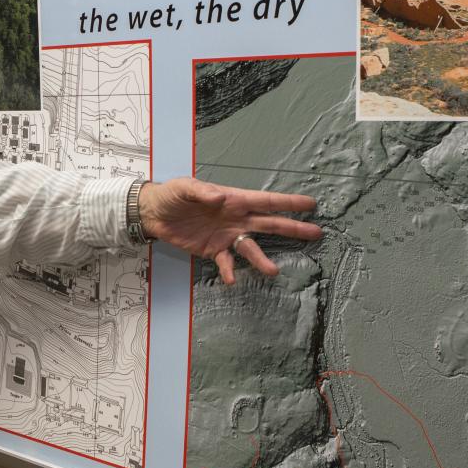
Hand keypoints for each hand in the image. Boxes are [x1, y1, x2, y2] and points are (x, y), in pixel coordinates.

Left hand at [139, 177, 321, 284]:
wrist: (153, 213)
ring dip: (262, 259)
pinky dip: (230, 271)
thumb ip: (202, 192)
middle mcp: (235, 218)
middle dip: (293, 228)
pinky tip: (232, 279)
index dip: (289, 202)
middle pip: (269, 223)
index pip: (266, 201)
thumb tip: (220, 198)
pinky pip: (226, 262)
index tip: (310, 204)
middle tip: (315, 233)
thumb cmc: (172, 194)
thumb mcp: (185, 187)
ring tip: (273, 271)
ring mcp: (226, 235)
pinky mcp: (213, 250)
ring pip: (251, 247)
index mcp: (234, 199)